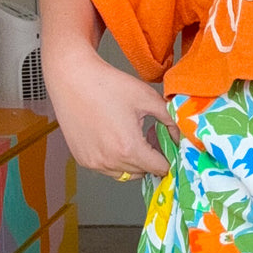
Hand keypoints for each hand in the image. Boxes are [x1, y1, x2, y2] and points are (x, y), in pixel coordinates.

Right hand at [43, 43, 176, 180]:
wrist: (72, 78)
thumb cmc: (108, 85)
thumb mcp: (147, 98)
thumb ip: (170, 120)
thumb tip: (179, 136)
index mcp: (129, 148)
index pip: (159, 168)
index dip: (168, 157)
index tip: (168, 146)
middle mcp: (110, 161)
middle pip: (143, 172)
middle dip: (151, 158)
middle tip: (150, 136)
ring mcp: (93, 162)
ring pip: (125, 174)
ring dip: (133, 161)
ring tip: (132, 136)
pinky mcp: (82, 159)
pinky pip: (107, 168)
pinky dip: (115, 159)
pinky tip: (115, 137)